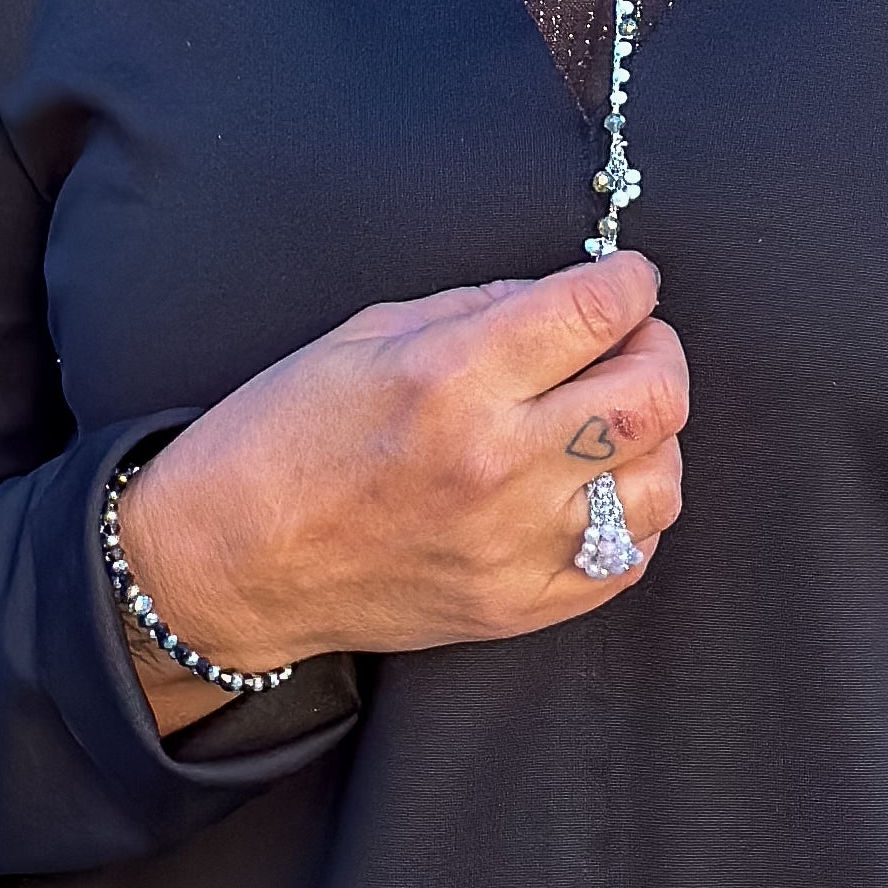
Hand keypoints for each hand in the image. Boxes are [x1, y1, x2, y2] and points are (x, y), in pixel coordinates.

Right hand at [114, 254, 686, 726]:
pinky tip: (592, 488)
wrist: (228, 562)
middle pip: (654, 396)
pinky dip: (630, 513)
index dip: (631, 281)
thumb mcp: (370, 332)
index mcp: (452, 378)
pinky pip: (630, 559)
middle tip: (629, 342)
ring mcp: (514, 546)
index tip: (628, 280)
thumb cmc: (285, 435)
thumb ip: (481, 307)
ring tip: (610, 421)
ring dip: (652, 438)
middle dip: (658, 349)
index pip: (595, 311)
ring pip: (660, 483)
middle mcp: (496, 463)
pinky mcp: (517, 606)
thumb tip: (565, 300)